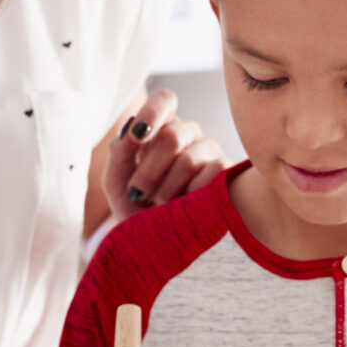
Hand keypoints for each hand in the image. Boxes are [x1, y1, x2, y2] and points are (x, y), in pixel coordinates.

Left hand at [102, 88, 222, 219]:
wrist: (156, 245)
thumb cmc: (137, 209)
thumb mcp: (117, 183)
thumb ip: (119, 153)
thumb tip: (131, 128)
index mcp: (160, 127)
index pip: (164, 101)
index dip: (152, 113)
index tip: (137, 136)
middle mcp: (188, 134)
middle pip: (172, 135)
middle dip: (149, 170)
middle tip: (138, 193)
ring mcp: (210, 152)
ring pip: (188, 160)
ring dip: (166, 189)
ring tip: (160, 205)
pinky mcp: (228, 173)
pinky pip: (211, 177)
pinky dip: (190, 197)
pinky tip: (185, 207)